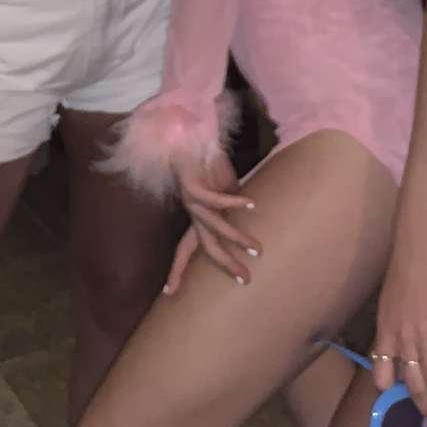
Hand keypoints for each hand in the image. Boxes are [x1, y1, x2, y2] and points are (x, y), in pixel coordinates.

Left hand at [162, 149, 259, 293]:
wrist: (192, 133)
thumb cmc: (210, 162)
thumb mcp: (224, 190)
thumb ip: (231, 207)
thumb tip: (249, 220)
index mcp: (195, 217)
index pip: (185, 249)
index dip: (178, 270)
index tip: (169, 293)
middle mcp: (191, 212)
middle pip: (205, 247)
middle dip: (224, 265)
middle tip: (244, 280)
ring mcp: (191, 200)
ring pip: (214, 226)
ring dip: (236, 238)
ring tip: (257, 249)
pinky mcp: (194, 183)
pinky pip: (215, 199)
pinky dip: (233, 203)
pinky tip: (250, 205)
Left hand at [370, 242, 426, 419]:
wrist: (417, 251)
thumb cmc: (401, 275)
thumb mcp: (387, 306)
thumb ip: (391, 331)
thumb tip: (396, 352)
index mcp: (385, 334)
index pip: (382, 376)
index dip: (389, 390)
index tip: (396, 398)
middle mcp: (403, 339)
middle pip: (412, 384)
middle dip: (422, 403)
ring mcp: (424, 333)